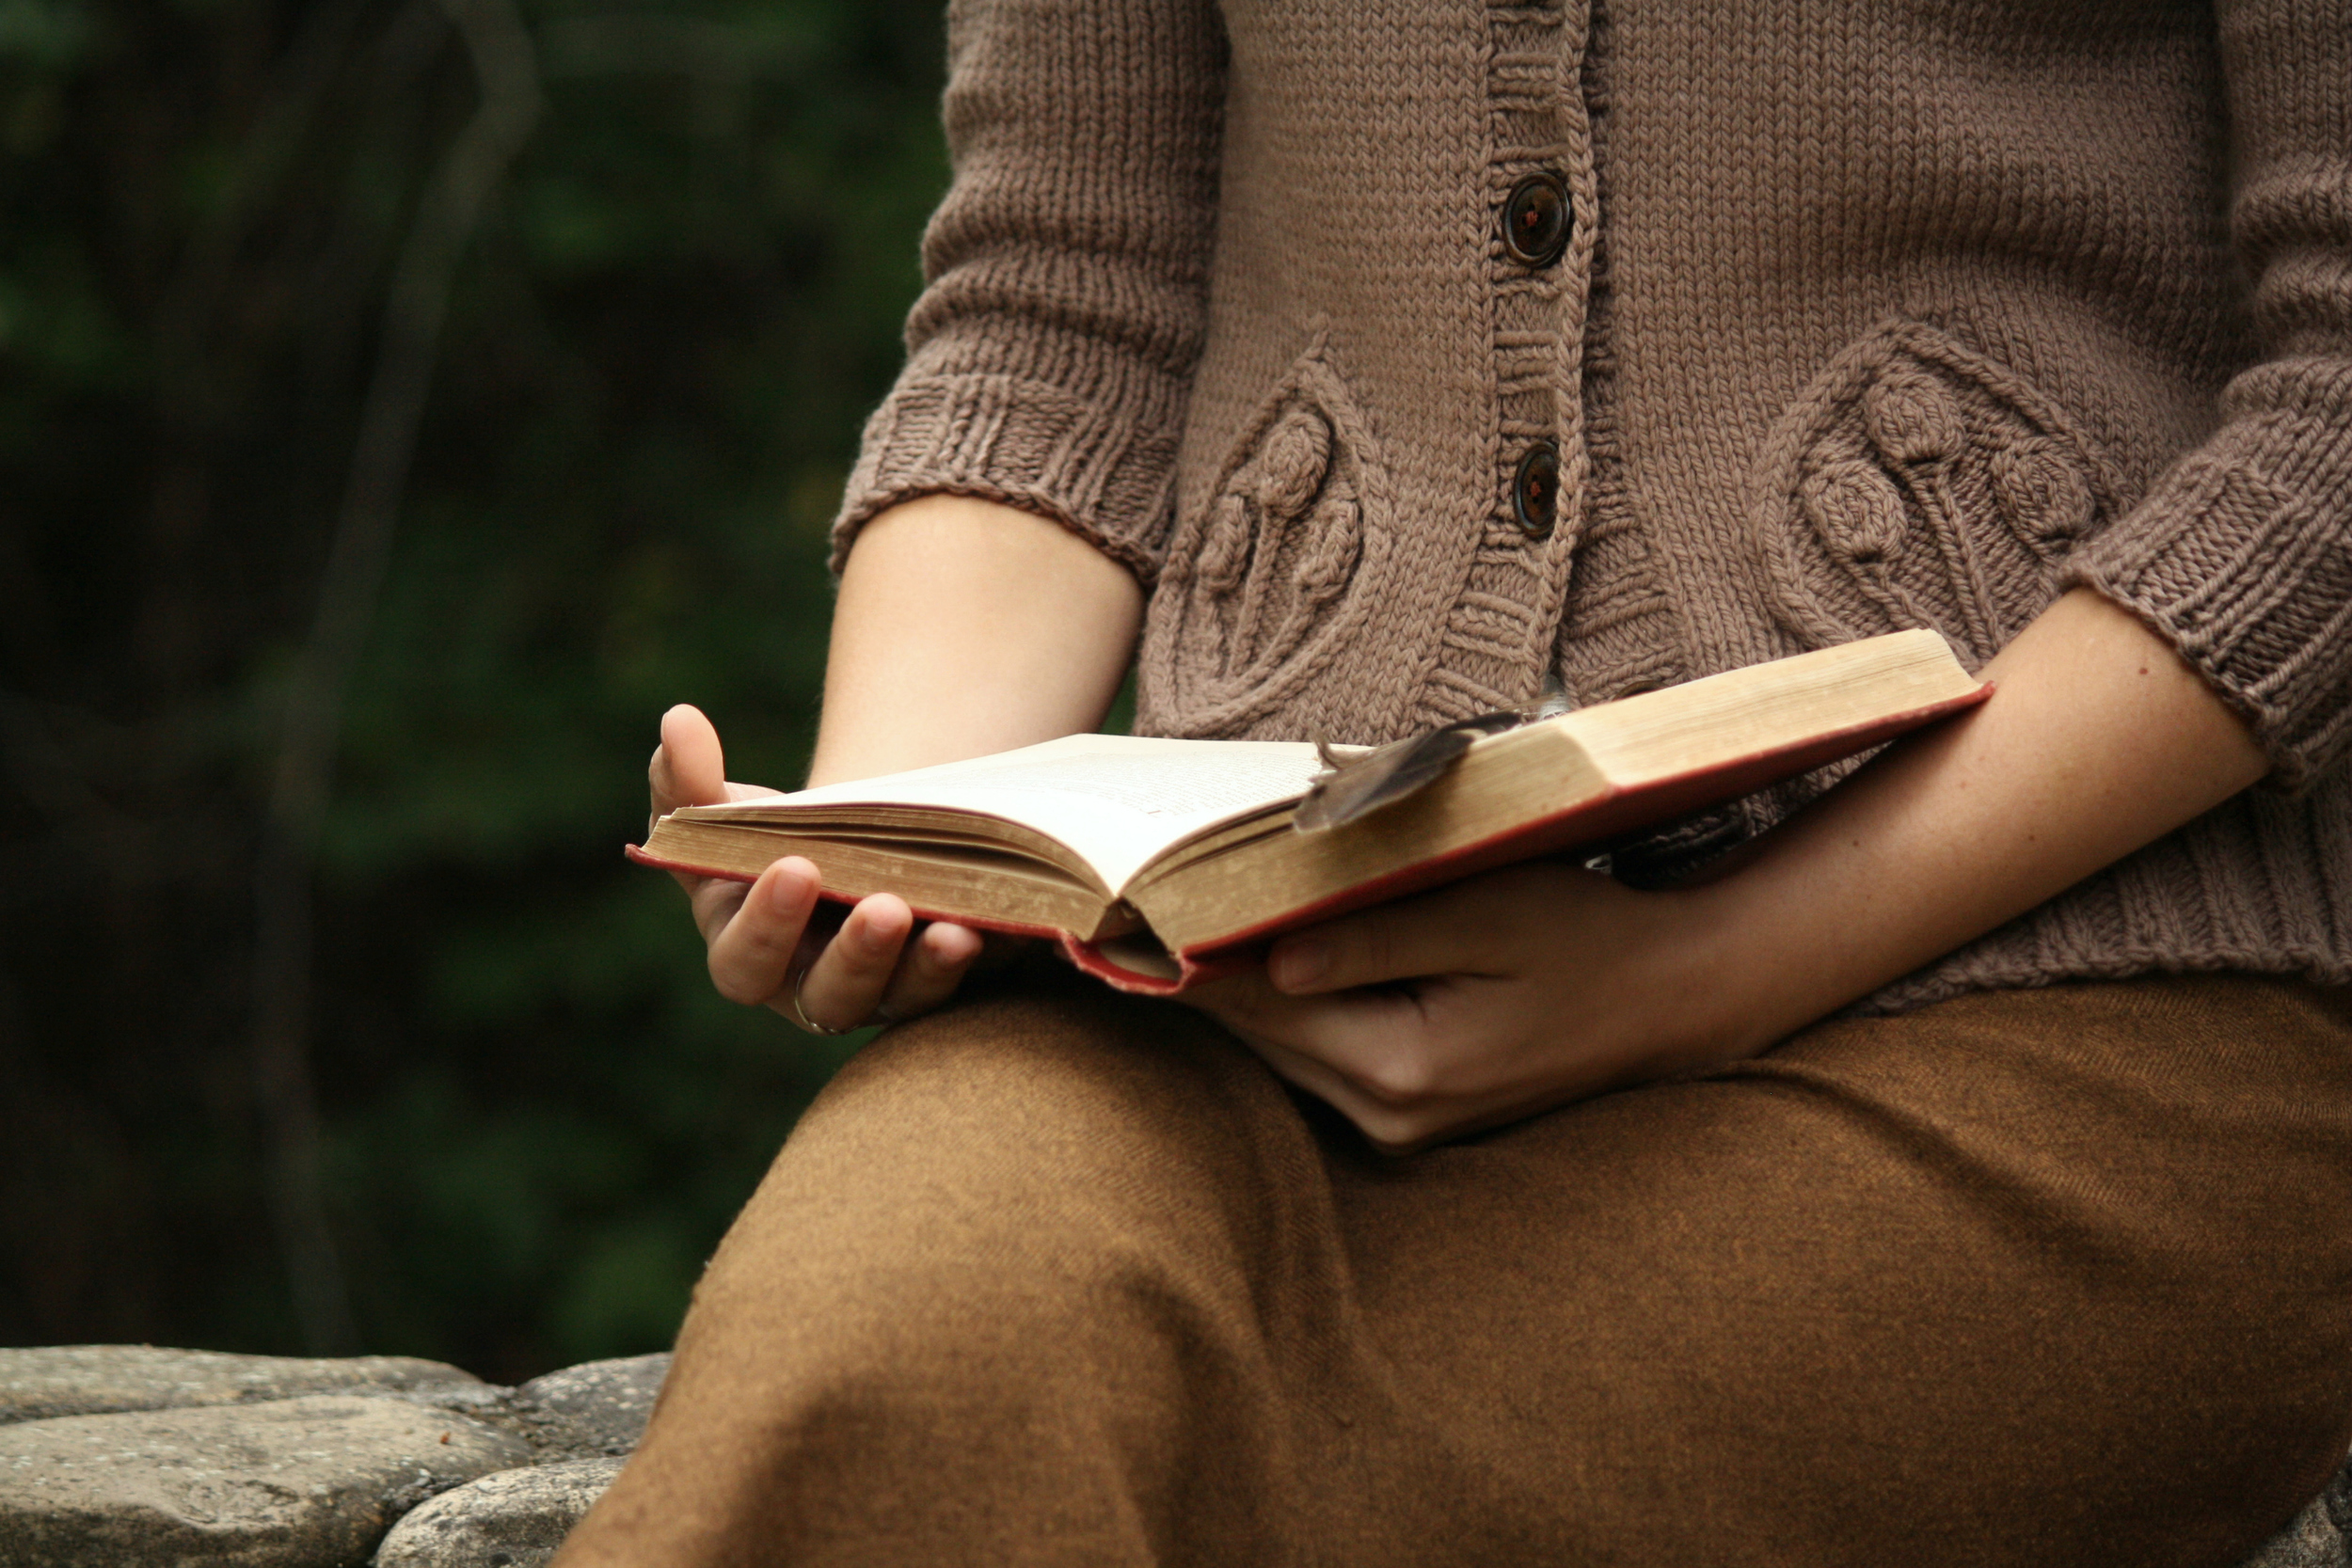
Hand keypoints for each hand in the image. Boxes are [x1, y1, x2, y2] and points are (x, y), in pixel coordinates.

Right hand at [650, 703, 984, 1033]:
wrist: (854, 848)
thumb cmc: (771, 837)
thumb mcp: (724, 810)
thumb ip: (686, 777)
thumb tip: (679, 722)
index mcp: (749, 955)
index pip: (745, 961)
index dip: (766, 925)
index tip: (797, 867)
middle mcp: (818, 991)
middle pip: (832, 997)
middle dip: (858, 955)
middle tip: (883, 907)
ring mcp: (889, 993)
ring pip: (908, 999)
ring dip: (930, 968)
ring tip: (956, 931)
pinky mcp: (952, 980)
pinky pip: (977, 984)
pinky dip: (993, 955)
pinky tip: (1008, 921)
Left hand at [1185, 861, 1739, 1153]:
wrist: (1672, 1000)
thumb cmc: (1588, 937)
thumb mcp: (1488, 914)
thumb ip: (1376, 938)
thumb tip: (1267, 961)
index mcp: (1405, 1067)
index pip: (1259, 1007)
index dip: (1187, 956)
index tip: (1123, 910)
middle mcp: (1390, 1116)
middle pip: (1259, 1033)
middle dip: (1208, 966)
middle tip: (1143, 893)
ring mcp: (1400, 1128)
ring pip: (1285, 1046)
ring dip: (1248, 987)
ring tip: (1194, 911)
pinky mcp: (1409, 1119)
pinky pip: (1322, 1056)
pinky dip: (1295, 1007)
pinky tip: (1275, 951)